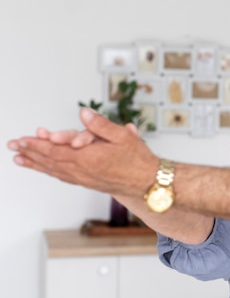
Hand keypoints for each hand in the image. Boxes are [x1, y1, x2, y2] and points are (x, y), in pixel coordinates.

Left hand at [7, 108, 156, 196]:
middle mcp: (83, 170)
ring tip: (20, 159)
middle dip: (30, 152)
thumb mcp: (123, 136)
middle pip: (50, 160)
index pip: (56, 150)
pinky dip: (49, 171)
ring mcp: (84, 179)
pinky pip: (63, 176)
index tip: (23, 138)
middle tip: (14, 146)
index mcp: (89, 157)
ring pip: (54, 170)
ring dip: (35, 163)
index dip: (38, 144)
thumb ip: (101, 125)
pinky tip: (43, 169)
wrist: (147, 184)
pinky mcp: (87, 183)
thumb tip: (84, 114)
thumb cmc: (138, 160)